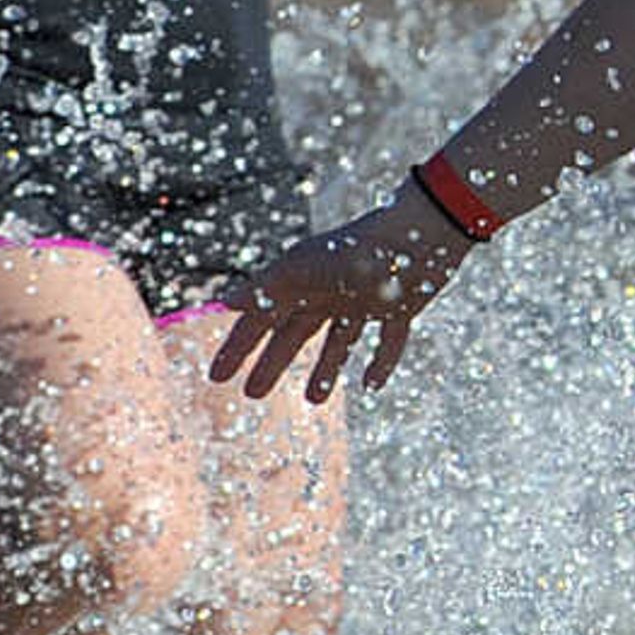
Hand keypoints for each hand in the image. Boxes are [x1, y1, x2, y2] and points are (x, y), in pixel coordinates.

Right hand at [210, 190, 476, 403]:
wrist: (416, 234)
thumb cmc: (354, 250)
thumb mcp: (300, 271)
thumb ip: (264, 288)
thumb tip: (224, 303)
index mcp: (300, 281)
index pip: (260, 320)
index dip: (239, 348)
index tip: (218, 377)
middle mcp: (329, 292)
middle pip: (294, 334)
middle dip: (273, 363)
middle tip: (253, 394)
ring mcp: (363, 301)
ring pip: (338, 342)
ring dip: (325, 370)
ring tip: (314, 399)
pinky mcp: (399, 309)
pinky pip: (388, 342)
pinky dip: (381, 362)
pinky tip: (371, 385)